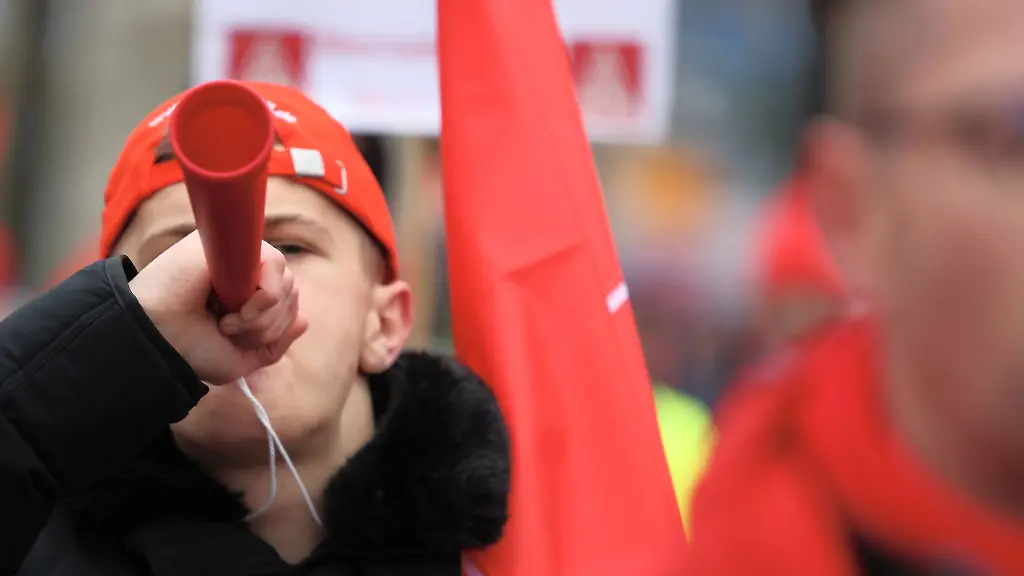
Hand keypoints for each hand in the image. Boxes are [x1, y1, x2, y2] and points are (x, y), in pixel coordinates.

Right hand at [129, 231, 307, 383]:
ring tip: (224, 322)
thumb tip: (304, 321)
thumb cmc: (191, 349)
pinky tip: (228, 308)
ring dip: (260, 317)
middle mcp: (244, 270)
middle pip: (291, 292)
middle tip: (228, 331)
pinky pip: (273, 264)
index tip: (243, 338)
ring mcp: (236, 253)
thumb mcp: (240, 358)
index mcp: (247, 292)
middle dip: (267, 326)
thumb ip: (274, 344)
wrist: (158, 342)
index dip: (278, 322)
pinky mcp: (226, 241)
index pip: (289, 298)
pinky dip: (260, 298)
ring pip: (285, 282)